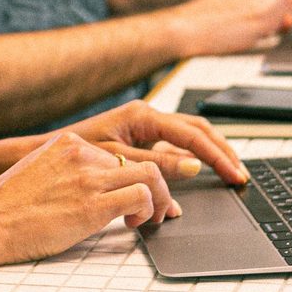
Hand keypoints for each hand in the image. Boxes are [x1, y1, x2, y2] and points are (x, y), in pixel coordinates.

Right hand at [0, 132, 176, 267]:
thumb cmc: (8, 208)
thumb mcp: (40, 173)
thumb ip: (68, 173)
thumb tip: (91, 190)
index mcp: (69, 144)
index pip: (120, 152)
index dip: (137, 176)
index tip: (145, 193)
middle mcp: (82, 153)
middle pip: (141, 160)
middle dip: (158, 187)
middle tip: (160, 210)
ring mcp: (88, 177)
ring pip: (151, 174)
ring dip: (162, 199)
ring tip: (155, 218)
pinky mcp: (93, 204)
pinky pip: (142, 197)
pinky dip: (149, 211)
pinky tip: (135, 225)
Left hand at [65, 100, 247, 185]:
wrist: (52, 153)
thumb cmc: (78, 153)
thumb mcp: (119, 160)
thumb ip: (157, 164)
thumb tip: (194, 167)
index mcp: (143, 116)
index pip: (191, 135)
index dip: (216, 155)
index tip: (235, 174)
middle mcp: (147, 117)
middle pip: (197, 129)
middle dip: (221, 150)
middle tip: (240, 173)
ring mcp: (146, 127)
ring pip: (189, 136)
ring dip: (210, 153)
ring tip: (230, 171)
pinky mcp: (142, 138)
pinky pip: (174, 147)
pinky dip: (191, 160)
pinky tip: (202, 174)